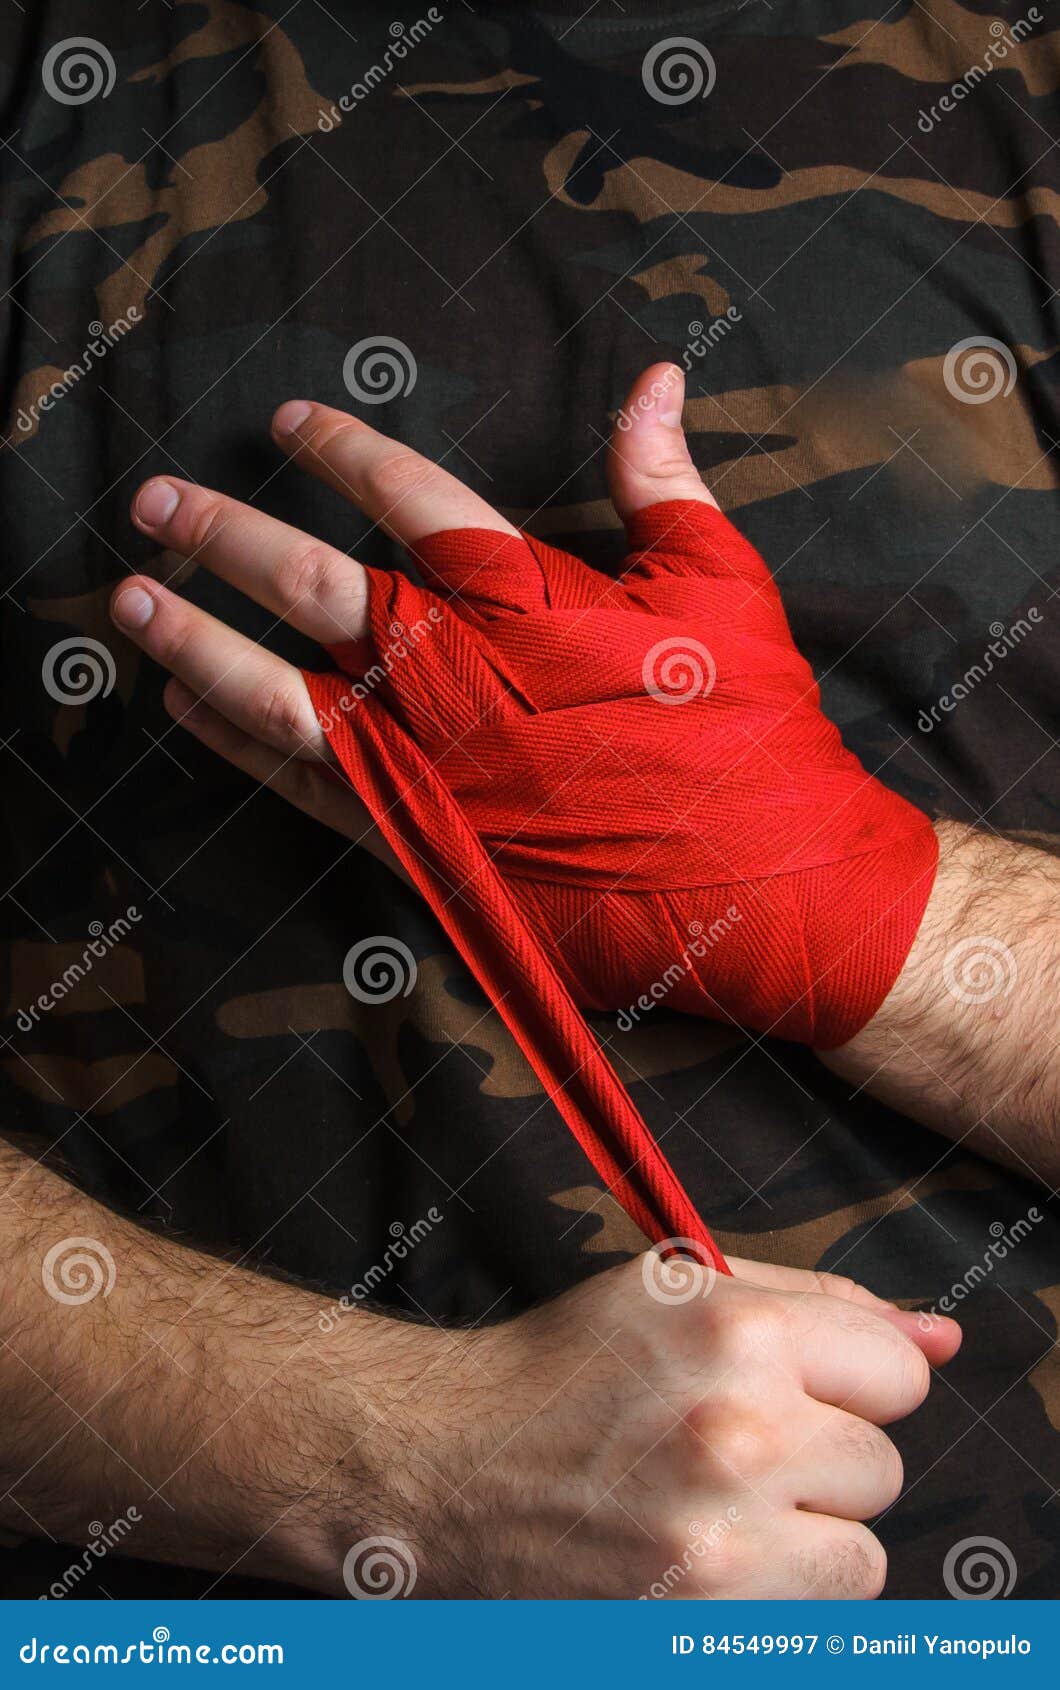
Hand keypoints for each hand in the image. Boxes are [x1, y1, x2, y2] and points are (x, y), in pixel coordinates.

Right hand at [0, 1142, 958, 1600]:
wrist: (436, 1469)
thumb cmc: (558, 1368)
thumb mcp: (676, 1292)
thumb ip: (819, 1303)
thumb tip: (942, 1339)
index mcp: (735, 1329)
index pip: (898, 1372)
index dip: (844, 1381)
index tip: (789, 1390)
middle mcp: (739, 1432)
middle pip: (883, 1466)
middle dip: (819, 1458)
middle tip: (725, 1448)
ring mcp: (723, 1542)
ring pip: (863, 1555)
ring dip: (804, 1537)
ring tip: (714, 1509)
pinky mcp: (702, 1625)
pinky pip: (813, 1620)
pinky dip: (771, 1597)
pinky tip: (699, 1558)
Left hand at [111, 364, 935, 1054]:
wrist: (763, 883)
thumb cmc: (750, 730)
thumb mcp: (722, 586)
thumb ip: (664, 480)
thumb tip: (654, 377)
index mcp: (526, 599)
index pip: (412, 498)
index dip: (344, 450)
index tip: (290, 420)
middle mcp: (456, 676)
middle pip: (313, 588)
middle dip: (226, 538)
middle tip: (155, 504)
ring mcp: (427, 765)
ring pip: (279, 692)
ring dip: (198, 642)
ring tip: (131, 603)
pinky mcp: (420, 840)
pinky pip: (306, 787)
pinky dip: (241, 747)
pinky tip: (190, 712)